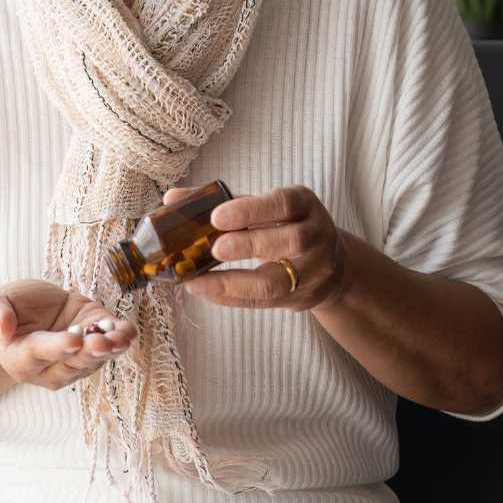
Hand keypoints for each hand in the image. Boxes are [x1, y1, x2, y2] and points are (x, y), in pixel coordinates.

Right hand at [0, 279, 137, 390]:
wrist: (28, 311)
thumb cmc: (6, 310)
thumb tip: (2, 326)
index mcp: (20, 359)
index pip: (39, 354)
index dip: (57, 347)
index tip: (74, 340)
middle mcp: (50, 367)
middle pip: (71, 364)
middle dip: (89, 353)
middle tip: (101, 342)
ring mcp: (75, 359)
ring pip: (94, 359)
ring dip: (111, 348)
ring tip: (121, 337)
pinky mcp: (94, 344)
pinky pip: (110, 347)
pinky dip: (122, 339)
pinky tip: (129, 331)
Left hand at [167, 183, 348, 311]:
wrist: (331, 265)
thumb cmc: (284, 227)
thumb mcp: (265, 207)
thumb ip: (222, 201)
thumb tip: (172, 199)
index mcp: (304, 205)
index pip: (283, 204)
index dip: (251, 210)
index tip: (217, 216)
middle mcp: (316, 236)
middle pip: (288, 241)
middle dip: (248, 245)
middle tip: (214, 248)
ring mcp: (313, 272)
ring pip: (276, 281)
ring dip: (233, 282)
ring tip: (198, 280)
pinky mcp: (300, 298)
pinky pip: (263, 302)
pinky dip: (230, 297)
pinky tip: (205, 291)